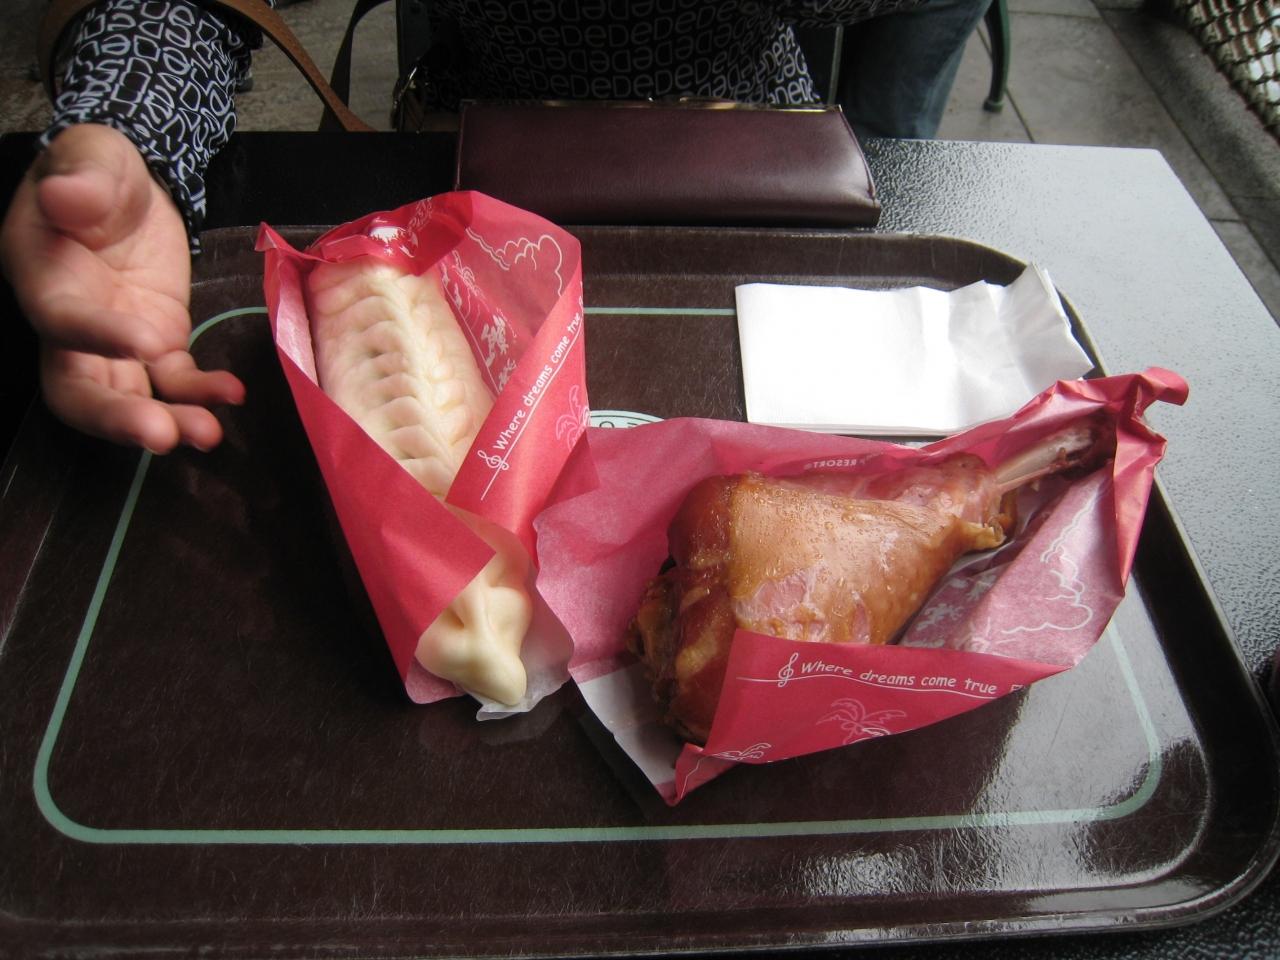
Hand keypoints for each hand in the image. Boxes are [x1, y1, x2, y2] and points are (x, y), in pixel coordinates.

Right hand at [0, 123, 244, 452]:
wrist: (129, 188)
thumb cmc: (99, 169)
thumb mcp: (92, 156)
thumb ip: (83, 178)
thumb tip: (65, 195)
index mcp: (42, 275)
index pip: (59, 319)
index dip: (96, 336)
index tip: (146, 342)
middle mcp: (69, 322)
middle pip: (77, 387)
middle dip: (115, 417)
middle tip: (161, 435)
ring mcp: (114, 342)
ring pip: (126, 398)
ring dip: (165, 421)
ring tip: (207, 433)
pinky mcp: (157, 345)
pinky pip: (174, 381)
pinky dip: (200, 393)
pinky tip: (232, 394)